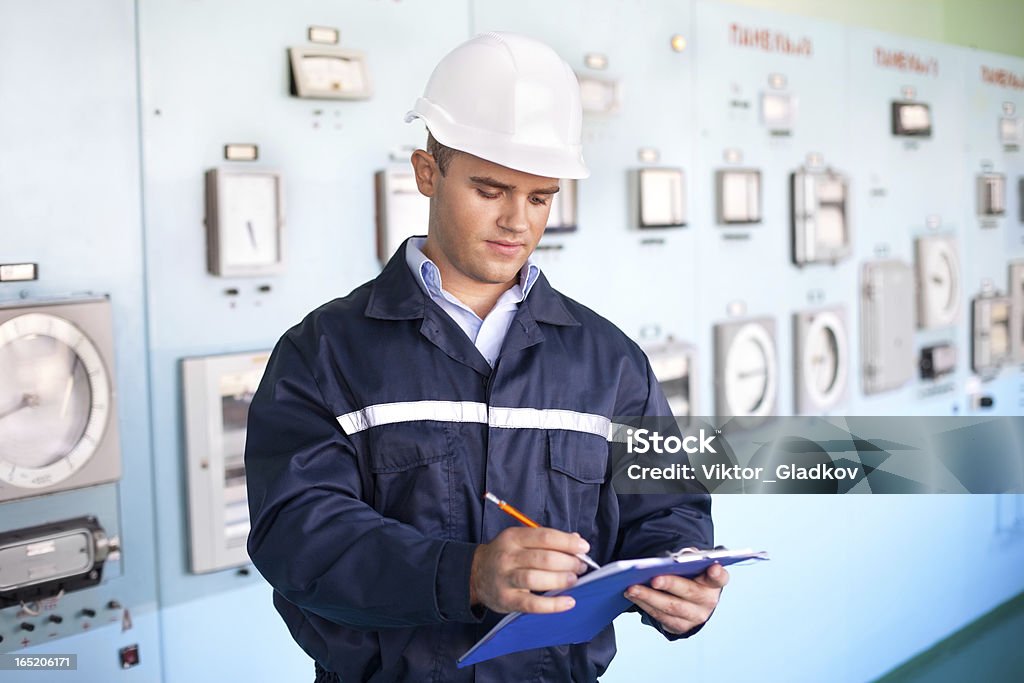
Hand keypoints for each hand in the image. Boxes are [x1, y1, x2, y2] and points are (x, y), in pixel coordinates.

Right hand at [470, 527, 589, 613]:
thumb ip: (547, 540)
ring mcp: (505, 578)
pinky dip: (552, 605)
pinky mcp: (506, 599)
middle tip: (580, 566)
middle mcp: (508, 556)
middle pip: (543, 558)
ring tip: (573, 580)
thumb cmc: (504, 555)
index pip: (544, 537)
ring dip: (560, 579)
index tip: (583, 548)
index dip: (567, 542)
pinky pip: (531, 604)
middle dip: (568, 562)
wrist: (475, 574)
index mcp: (513, 537)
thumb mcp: (520, 540)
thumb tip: (576, 541)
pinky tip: (568, 602)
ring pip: (536, 578)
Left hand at [623, 563, 728, 634]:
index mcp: (713, 582)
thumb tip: (677, 557)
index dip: (717, 573)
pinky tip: (633, 595)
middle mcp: (708, 601)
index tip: (713, 567)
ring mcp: (695, 616)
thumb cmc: (688, 575)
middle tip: (654, 579)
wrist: (688, 599)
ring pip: (671, 607)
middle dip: (670, 584)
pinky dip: (645, 605)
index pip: (719, 577)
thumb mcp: (691, 564)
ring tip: (631, 588)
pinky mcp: (681, 626)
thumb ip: (687, 558)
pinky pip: (661, 617)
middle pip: (689, 592)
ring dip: (649, 597)